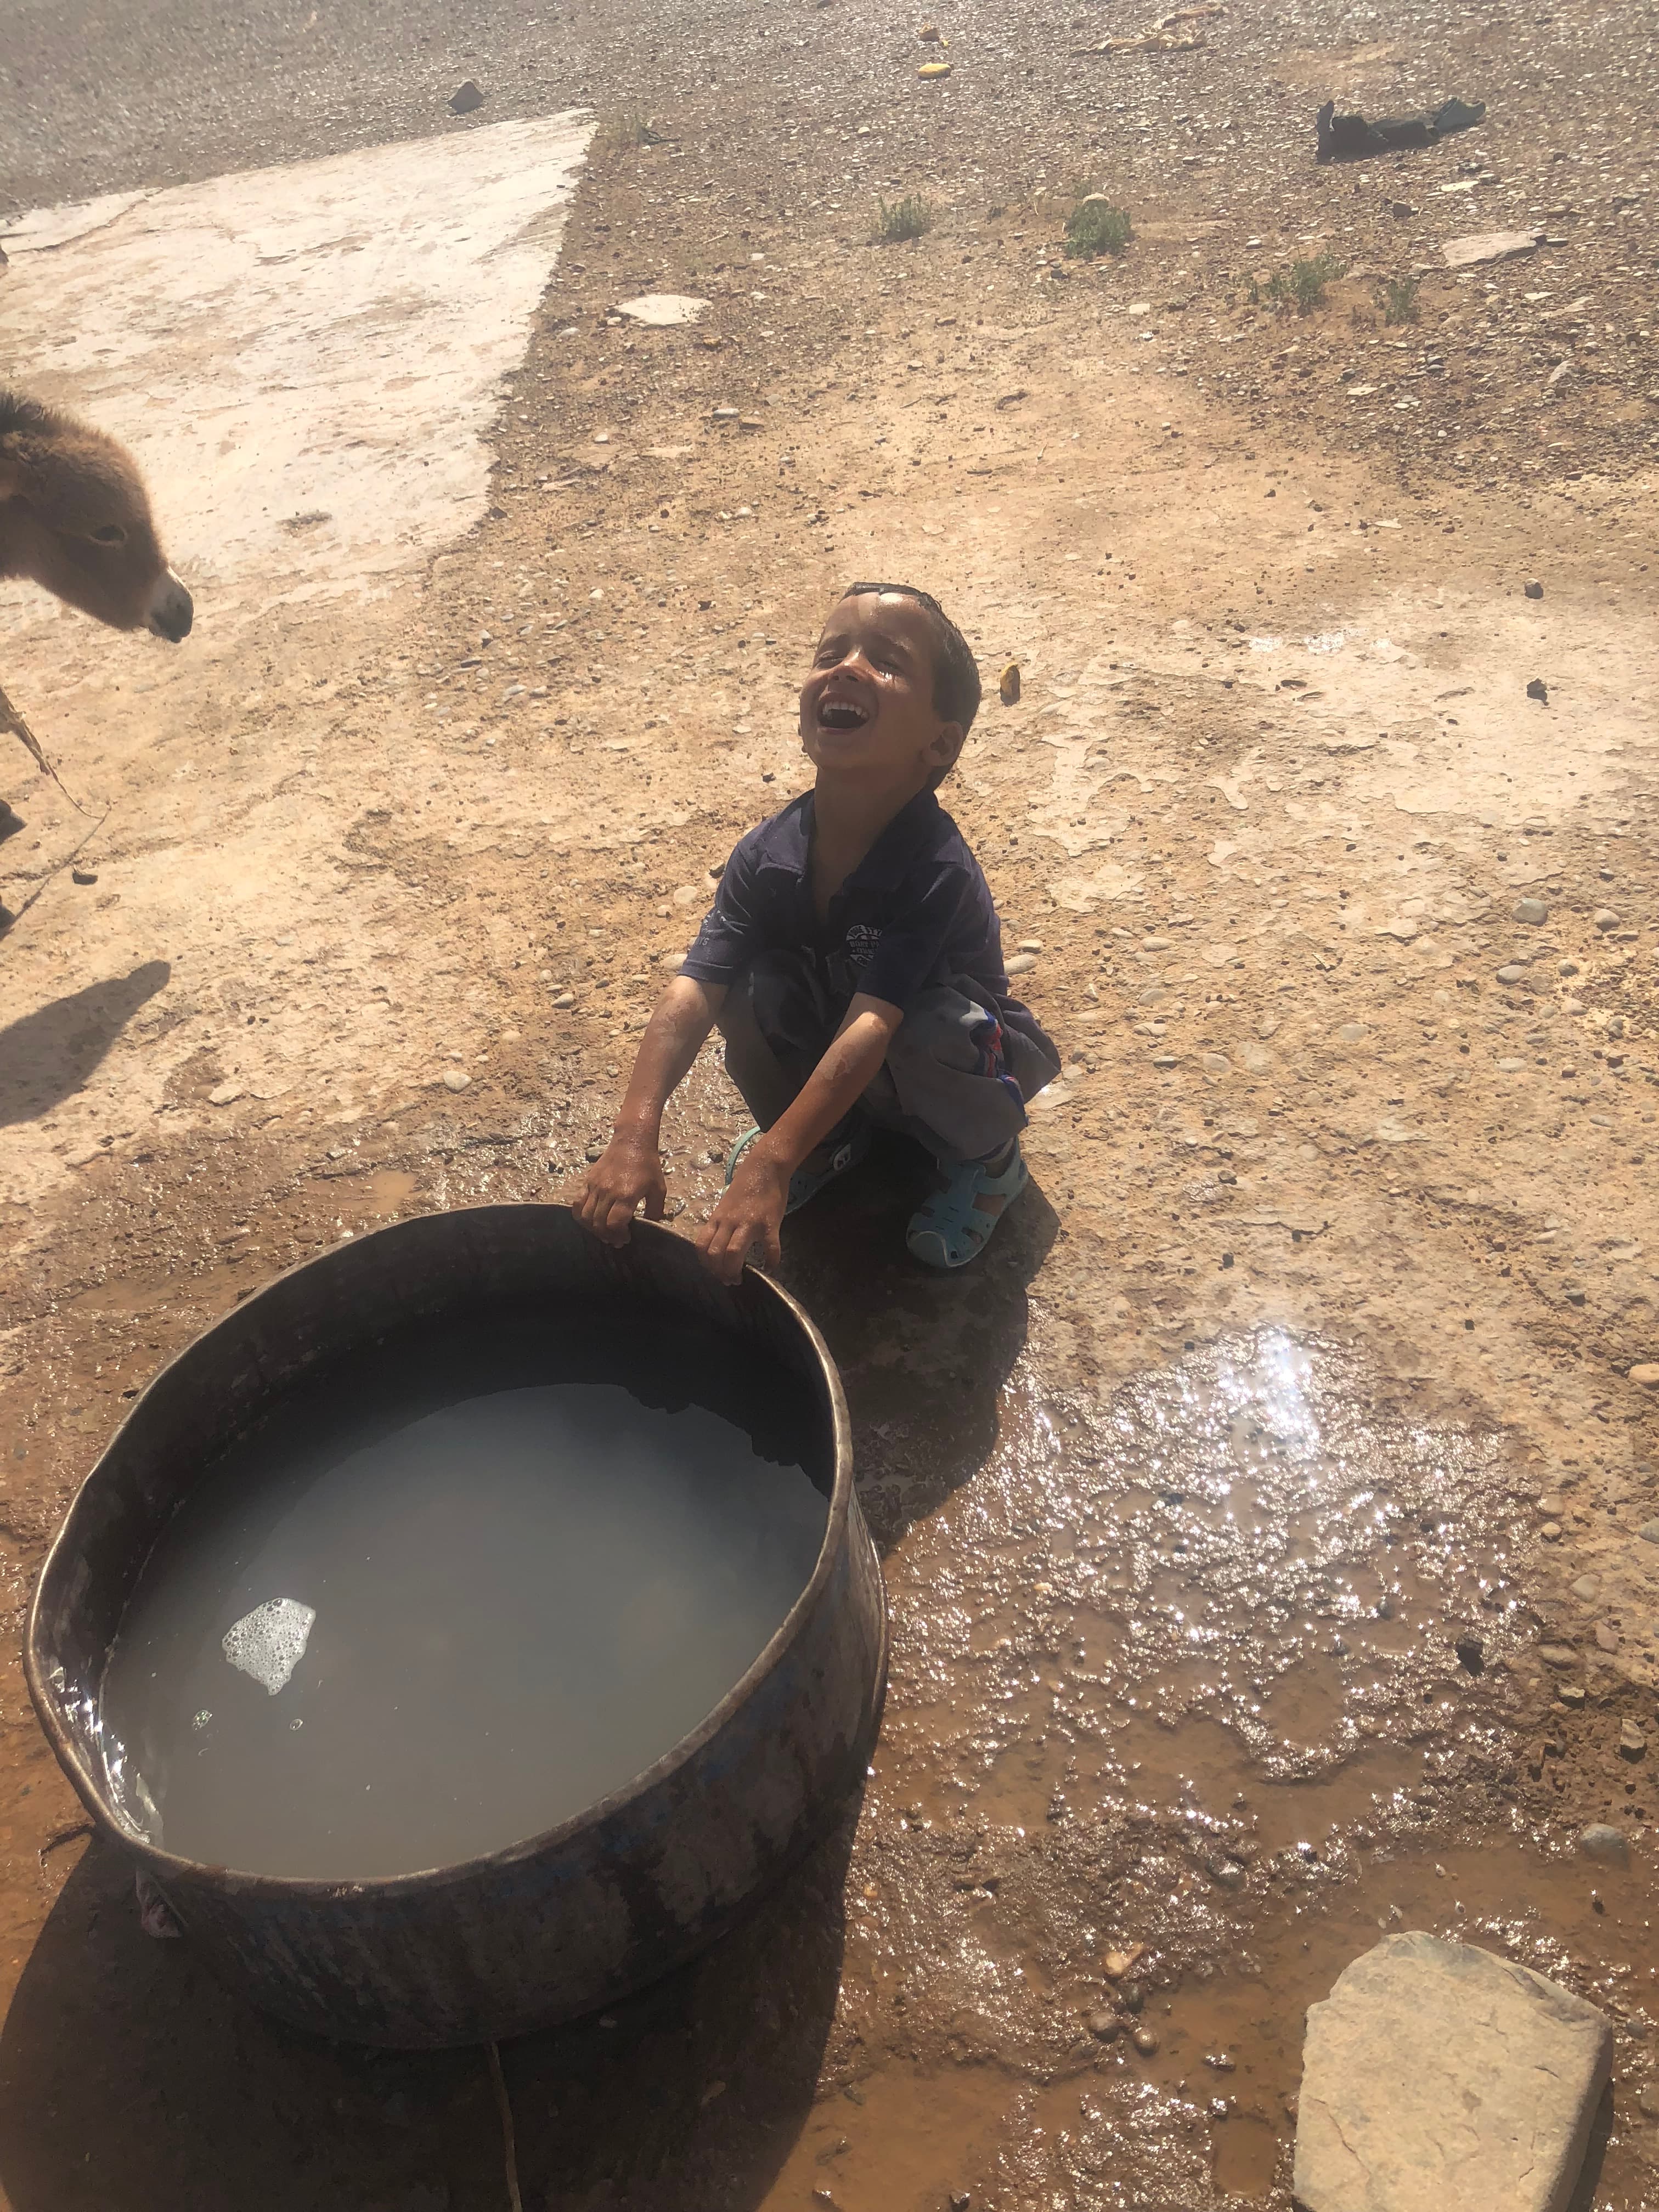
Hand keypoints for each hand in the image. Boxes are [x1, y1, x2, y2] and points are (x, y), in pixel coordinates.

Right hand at [573, 1130, 665, 1246]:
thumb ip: (655, 1211)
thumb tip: (650, 1228)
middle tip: (616, 1240)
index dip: (618, 1235)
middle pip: (599, 1223)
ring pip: (585, 1216)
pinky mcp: (588, 1182)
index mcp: (627, 1194)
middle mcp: (608, 1191)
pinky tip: (589, 1221)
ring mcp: (595, 1186)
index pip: (614, 1223)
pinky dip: (580, 1216)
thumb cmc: (647, 1166)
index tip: (626, 1238)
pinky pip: (577, 1204)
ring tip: (603, 1232)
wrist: (631, 1142)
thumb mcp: (659, 1189)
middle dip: (607, 1236)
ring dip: (593, 1229)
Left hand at [695, 1148, 790, 1284]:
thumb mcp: (725, 1206)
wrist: (765, 1168)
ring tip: (740, 1278)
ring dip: (734, 1271)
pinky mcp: (769, 1224)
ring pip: (733, 1253)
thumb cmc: (745, 1188)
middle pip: (715, 1253)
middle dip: (719, 1272)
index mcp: (717, 1218)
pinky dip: (771, 1262)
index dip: (705, 1263)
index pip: (701, 1245)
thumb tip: (718, 1246)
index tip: (714, 1271)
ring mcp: (749, 1223)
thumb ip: (721, 1224)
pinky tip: (770, 1267)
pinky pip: (770, 1249)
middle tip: (728, 1279)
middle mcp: (729, 1222)